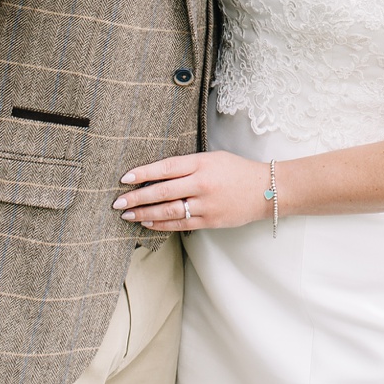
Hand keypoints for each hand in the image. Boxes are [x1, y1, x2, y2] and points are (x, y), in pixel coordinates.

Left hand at [113, 151, 271, 230]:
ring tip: (128, 214)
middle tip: (117, 202)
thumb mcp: (213, 159)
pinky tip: (148, 223)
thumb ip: (188, 166)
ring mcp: (206, 204)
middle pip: (163, 191)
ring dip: (145, 213)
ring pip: (169, 211)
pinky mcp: (211, 221)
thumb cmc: (237, 171)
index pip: (166, 167)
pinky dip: (161, 225)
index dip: (143, 173)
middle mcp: (202, 184)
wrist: (266, 190)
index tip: (124, 178)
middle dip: (137, 197)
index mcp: (202, 163)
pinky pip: (181, 224)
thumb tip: (156, 175)